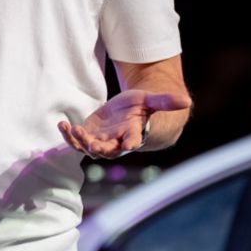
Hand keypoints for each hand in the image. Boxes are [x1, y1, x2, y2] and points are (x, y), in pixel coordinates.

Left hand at [58, 89, 191, 158]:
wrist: (132, 115)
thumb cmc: (144, 109)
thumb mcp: (153, 100)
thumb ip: (166, 101)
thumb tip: (187, 100)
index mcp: (134, 134)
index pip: (133, 141)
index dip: (131, 143)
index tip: (129, 144)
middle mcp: (117, 142)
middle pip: (108, 149)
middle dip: (100, 147)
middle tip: (93, 143)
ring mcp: (102, 140)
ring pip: (89, 148)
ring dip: (80, 141)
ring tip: (72, 129)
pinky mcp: (90, 135)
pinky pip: (77, 141)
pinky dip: (69, 136)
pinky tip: (63, 125)